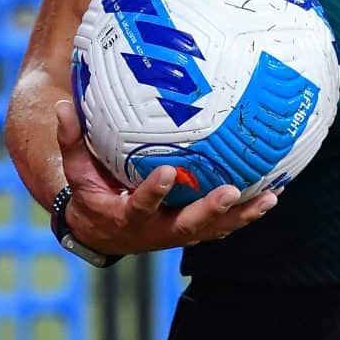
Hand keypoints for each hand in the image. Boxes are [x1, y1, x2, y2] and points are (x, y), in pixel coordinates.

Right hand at [53, 99, 276, 254]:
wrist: (104, 231)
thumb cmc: (91, 192)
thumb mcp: (78, 170)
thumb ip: (72, 140)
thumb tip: (63, 105)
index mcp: (126, 216)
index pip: (139, 205)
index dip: (153, 193)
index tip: (167, 173)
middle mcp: (156, 231)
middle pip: (186, 226)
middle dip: (209, 210)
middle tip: (230, 192)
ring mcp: (179, 234)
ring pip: (214, 229)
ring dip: (241, 216)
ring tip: (270, 198)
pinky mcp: (197, 231)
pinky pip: (226, 224)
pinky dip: (248, 212)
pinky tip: (275, 193)